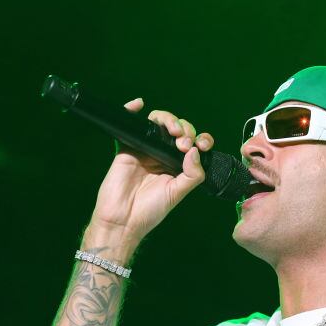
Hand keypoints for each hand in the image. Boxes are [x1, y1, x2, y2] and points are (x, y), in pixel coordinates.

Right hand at [89, 98, 214, 240]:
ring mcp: (145, 149)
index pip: (193, 145)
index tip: (202, 145)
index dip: (200, 139)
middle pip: (177, 129)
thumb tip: (195, 151)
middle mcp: (162, 155)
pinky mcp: (127, 147)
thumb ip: (192, 174)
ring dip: (168, 120)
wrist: (122, 220)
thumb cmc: (150, 211)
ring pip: (158, 123)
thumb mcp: (177, 194)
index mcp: (178, 165)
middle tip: (183, 143)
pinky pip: (129, 124)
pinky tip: (138, 104)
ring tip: (173, 131)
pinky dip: (132, 110)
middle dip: (185, 130)